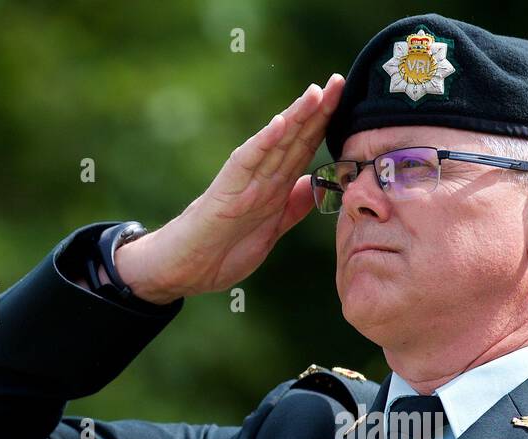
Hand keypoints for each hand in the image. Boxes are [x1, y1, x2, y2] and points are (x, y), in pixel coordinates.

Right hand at [115, 73, 344, 303]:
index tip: (345, 99)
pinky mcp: (226, 191)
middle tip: (340, 80)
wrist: (183, 270)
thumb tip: (314, 184)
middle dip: (317, 111)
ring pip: (274, 144)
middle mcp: (261, 178)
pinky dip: (263, 143)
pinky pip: (246, 162)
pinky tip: (278, 124)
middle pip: (293, 138)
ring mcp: (244, 182)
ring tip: (316, 93)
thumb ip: (291, 209)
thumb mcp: (270, 233)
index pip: (303, 149)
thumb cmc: (220, 251)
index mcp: (274, 188)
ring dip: (295, 118)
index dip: (324, 125)